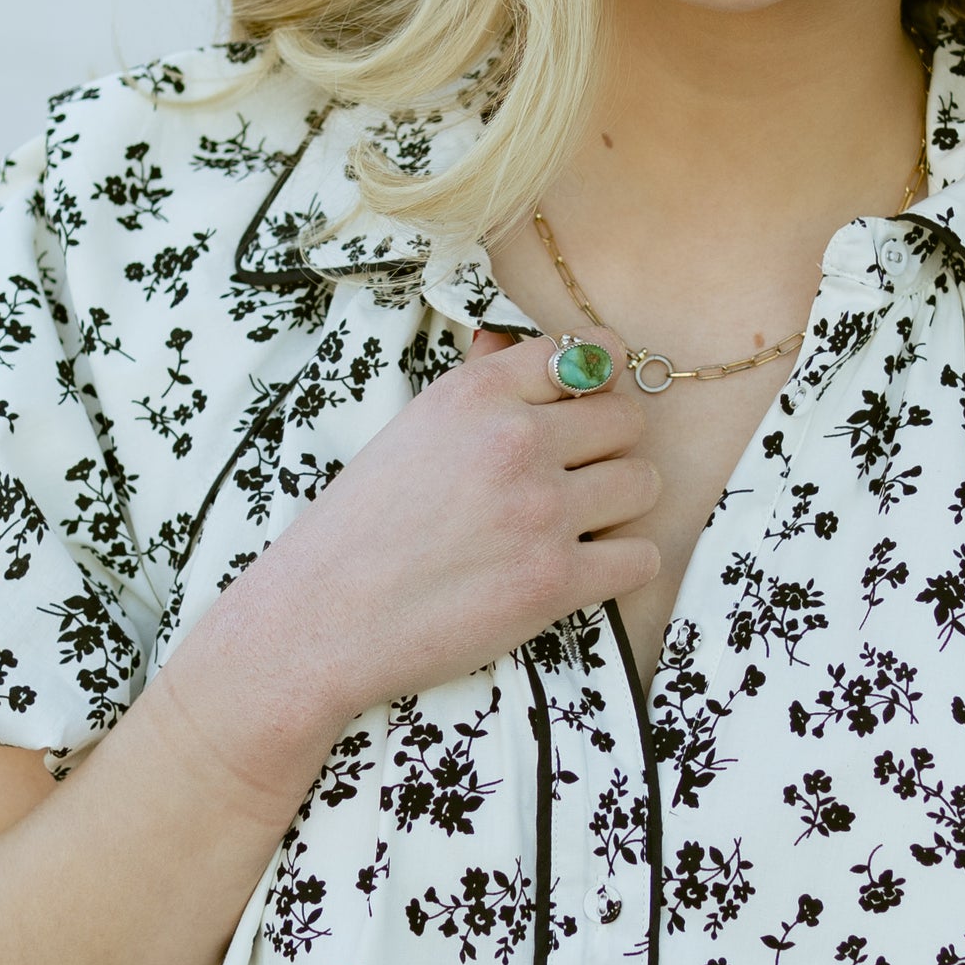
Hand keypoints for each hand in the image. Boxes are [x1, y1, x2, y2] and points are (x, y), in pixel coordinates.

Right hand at [158, 328, 660, 804]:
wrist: (320, 618)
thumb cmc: (359, 526)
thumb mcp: (411, 429)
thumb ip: (478, 386)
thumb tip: (517, 346)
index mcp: (476, 393)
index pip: (590, 353)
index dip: (603, 381)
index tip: (591, 406)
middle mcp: (514, 440)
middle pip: (628, 419)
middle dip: (612, 448)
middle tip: (577, 477)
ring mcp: (539, 511)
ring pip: (644, 483)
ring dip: (621, 506)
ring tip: (576, 525)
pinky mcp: (553, 582)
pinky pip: (640, 557)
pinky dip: (621, 565)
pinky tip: (580, 570)